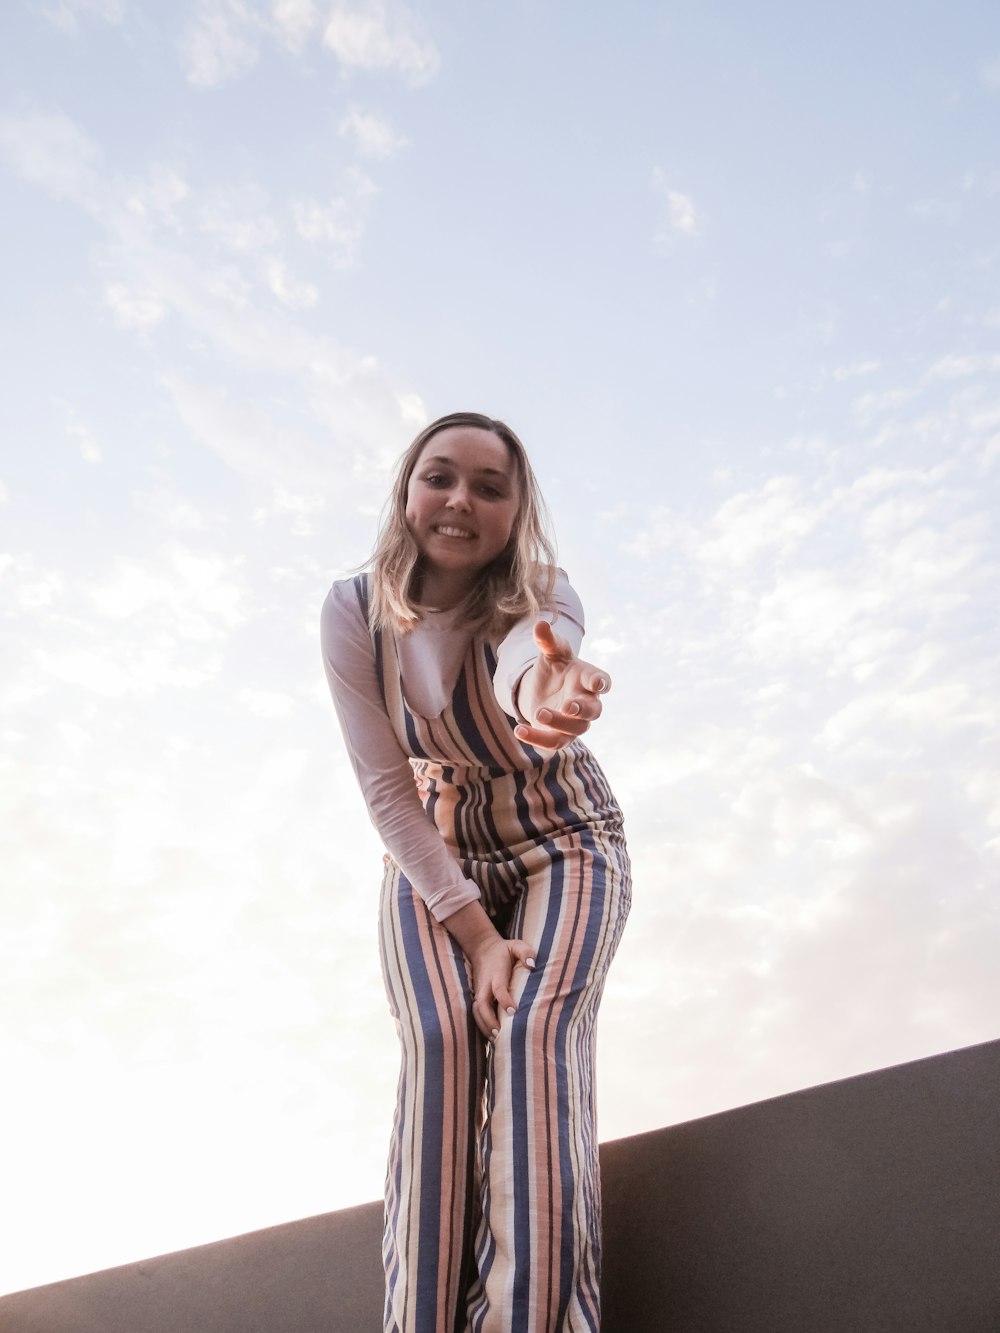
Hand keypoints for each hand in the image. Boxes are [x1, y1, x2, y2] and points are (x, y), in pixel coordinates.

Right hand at [467, 934, 536, 1040]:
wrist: (481, 948)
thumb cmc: (504, 950)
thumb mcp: (516, 945)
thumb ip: (525, 952)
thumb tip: (532, 965)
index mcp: (496, 972)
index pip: (498, 988)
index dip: (504, 999)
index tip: (513, 1011)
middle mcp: (485, 984)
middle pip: (482, 1004)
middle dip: (489, 1020)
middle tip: (500, 1034)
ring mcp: (479, 991)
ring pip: (476, 1011)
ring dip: (484, 1026)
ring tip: (496, 1041)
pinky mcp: (477, 997)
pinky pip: (476, 1013)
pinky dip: (481, 1026)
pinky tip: (491, 1038)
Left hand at [514, 621, 610, 750]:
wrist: (543, 689)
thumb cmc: (555, 668)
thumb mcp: (551, 652)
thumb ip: (548, 640)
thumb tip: (539, 625)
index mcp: (588, 679)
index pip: (601, 681)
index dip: (601, 682)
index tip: (599, 683)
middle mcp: (587, 703)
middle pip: (593, 711)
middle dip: (581, 709)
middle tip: (568, 706)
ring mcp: (574, 723)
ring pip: (573, 730)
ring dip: (558, 723)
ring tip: (539, 713)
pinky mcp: (559, 737)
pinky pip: (552, 743)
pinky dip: (536, 738)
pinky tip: (519, 730)